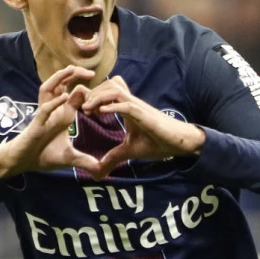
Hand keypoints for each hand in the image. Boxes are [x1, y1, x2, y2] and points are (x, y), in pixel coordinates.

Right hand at [0, 66, 100, 177]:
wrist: (22, 162)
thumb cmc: (43, 155)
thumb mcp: (68, 158)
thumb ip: (85, 161)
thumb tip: (100, 169)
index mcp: (63, 115)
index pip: (75, 95)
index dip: (88, 90)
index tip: (103, 90)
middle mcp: (53, 111)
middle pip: (61, 84)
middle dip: (74, 75)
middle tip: (91, 72)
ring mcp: (44, 116)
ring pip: (48, 90)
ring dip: (59, 79)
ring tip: (72, 71)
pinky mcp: (36, 124)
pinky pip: (43, 110)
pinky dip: (54, 103)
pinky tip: (65, 97)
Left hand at [75, 76, 204, 179]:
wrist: (179, 143)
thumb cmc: (157, 142)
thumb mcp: (129, 151)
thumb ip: (113, 158)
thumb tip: (97, 173)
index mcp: (127, 107)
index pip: (108, 91)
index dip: (93, 95)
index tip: (81, 109)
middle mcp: (131, 103)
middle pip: (109, 84)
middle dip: (92, 93)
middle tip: (81, 108)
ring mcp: (138, 107)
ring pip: (115, 90)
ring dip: (99, 97)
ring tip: (87, 109)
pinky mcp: (144, 115)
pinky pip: (126, 105)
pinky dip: (112, 106)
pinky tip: (100, 112)